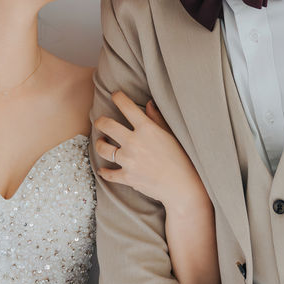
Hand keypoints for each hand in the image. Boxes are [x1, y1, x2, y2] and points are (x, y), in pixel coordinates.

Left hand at [94, 91, 208, 212]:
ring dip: (100, 144)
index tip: (115, 95)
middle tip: (100, 121)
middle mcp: (134, 142)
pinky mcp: (127, 177)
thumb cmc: (181, 159)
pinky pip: (108, 173)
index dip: (118, 97)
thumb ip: (157, 118)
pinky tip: (103, 169)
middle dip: (100, 121)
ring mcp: (129, 160)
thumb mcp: (170, 135)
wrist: (183, 187)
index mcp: (147, 129)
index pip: (127, 107)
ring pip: (102, 148)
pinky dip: (104, 172)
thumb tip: (149, 104)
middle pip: (106, 125)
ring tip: (102, 142)